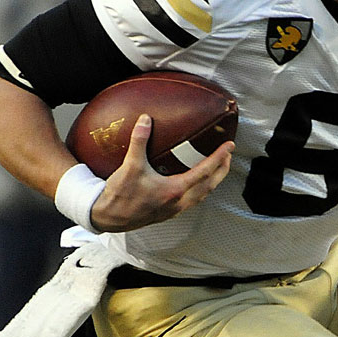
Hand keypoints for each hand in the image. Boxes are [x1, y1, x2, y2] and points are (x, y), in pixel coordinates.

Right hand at [90, 115, 233, 231]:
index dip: (219, 157)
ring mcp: (175, 209)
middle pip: (210, 185)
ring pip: (203, 195)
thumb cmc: (120, 194)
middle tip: (228, 155)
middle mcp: (179, 202)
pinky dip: (200, 189)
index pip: (205, 171)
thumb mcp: (130, 165)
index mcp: (175, 190)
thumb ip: (139, 141)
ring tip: (217, 168)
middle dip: (222, 170)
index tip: (229, 146)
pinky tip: (196, 182)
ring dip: (213, 181)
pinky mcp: (168, 213)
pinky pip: (192, 200)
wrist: (108, 217)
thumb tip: (145, 119)